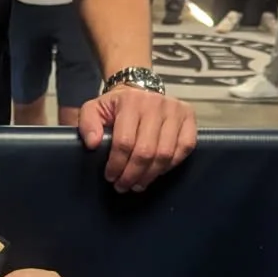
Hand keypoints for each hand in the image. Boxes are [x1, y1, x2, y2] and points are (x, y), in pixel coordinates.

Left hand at [80, 82, 196, 192]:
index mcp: (131, 101)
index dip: (117, 164)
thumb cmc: (116, 106)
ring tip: (138, 184)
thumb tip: (93, 144)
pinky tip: (157, 172)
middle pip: (146, 151)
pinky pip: (185, 148)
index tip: (111, 177)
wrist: (139, 90)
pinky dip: (171, 165)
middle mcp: (156, 104)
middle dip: (133, 174)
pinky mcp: (189, 117)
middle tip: (124, 186)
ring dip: (150, 175)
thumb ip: (87, 124)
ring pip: (166, 153)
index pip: (124, 141)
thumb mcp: (94, 109)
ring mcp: (176, 110)